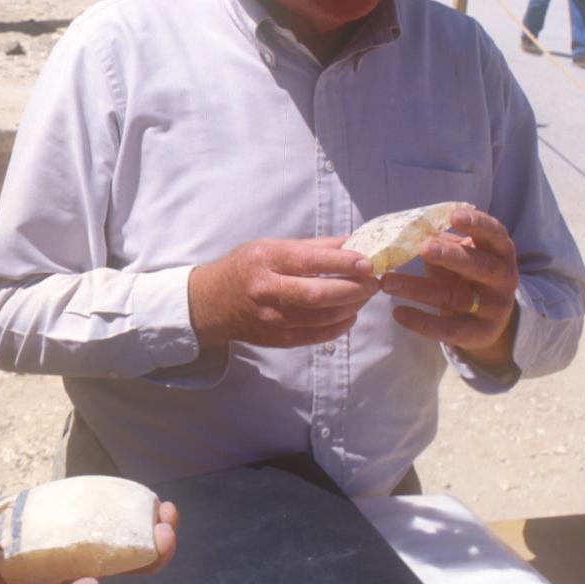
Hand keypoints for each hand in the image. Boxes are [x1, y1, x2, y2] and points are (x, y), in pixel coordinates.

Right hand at [189, 238, 378, 348]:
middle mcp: (268, 291)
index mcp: (265, 261)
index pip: (310, 262)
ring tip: (365, 295)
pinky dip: (341, 325)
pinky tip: (350, 314)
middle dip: (355, 289)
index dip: (343, 263)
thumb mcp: (269, 247)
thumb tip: (353, 243)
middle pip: (320, 295)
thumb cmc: (243, 268)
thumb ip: (312, 247)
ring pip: (324, 317)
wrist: (210, 304)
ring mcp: (273, 319)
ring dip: (353, 307)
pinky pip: (319, 336)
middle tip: (374, 282)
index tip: (368, 263)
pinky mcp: (279, 340)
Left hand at [382, 207, 519, 372]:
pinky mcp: (480, 333)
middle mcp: (502, 278)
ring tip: (387, 282)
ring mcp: (494, 307)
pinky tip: (398, 313)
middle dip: (450, 256)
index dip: (477, 223)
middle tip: (423, 247)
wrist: (489, 318)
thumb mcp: (461, 254)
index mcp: (499, 251)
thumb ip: (442, 243)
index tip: (454, 215)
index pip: (493, 233)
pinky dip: (422, 322)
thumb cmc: (466, 273)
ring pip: (455, 297)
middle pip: (479, 266)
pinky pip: (450, 329)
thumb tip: (407, 231)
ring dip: (418, 289)